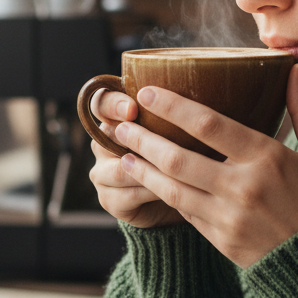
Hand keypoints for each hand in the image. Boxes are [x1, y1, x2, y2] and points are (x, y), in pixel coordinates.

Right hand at [87, 89, 184, 228]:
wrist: (179, 199)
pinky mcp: (108, 200)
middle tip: (159, 141)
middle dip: (134, 138)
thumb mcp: (179, 133)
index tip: (133, 109)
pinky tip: (174, 189)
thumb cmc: (181, 157)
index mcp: (114, 121)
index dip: (114, 104)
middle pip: (107, 136)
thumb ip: (175, 117)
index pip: (101, 103)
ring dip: (150, 170)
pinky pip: (128, 194)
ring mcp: (102, 174)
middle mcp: (102, 145)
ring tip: (178, 170)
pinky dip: (153, 191)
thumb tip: (196, 97)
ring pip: (120, 170)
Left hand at [112, 64, 297, 266]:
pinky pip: (184, 213)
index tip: (148, 92)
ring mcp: (228, 217)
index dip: (173, 106)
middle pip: (179, 157)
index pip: (208, 124)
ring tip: (123, 154)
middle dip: (145, 139)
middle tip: (122, 125)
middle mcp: (242, 187)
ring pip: (172, 188)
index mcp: (267, 159)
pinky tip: (149, 182)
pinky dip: (164, 195)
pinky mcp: (221, 240)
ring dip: (144, 169)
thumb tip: (294, 68)